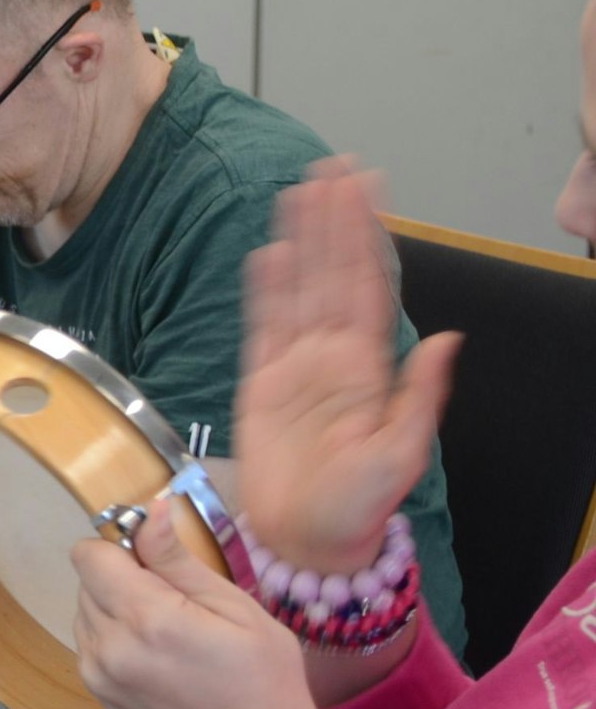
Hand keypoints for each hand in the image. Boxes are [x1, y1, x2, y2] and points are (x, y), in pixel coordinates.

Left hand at [74, 500, 328, 708]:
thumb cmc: (263, 680)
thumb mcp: (236, 608)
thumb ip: (179, 559)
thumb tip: (150, 510)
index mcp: (147, 618)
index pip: (88, 555)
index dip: (118, 546)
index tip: (151, 557)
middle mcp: (110, 646)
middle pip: (86, 581)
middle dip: (121, 577)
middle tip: (172, 598)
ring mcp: (99, 674)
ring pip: (84, 611)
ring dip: (115, 608)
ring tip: (166, 631)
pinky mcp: (98, 694)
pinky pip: (90, 643)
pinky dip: (113, 637)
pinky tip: (154, 653)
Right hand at [233, 158, 461, 573]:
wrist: (306, 540)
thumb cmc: (357, 507)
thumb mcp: (401, 457)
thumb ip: (420, 398)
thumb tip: (448, 342)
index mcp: (369, 368)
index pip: (368, 284)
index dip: (365, 235)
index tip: (366, 188)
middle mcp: (334, 357)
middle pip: (332, 273)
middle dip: (333, 220)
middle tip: (332, 168)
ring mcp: (296, 367)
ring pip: (297, 288)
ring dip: (299, 241)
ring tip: (298, 192)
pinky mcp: (261, 383)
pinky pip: (262, 326)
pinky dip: (264, 290)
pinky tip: (267, 254)